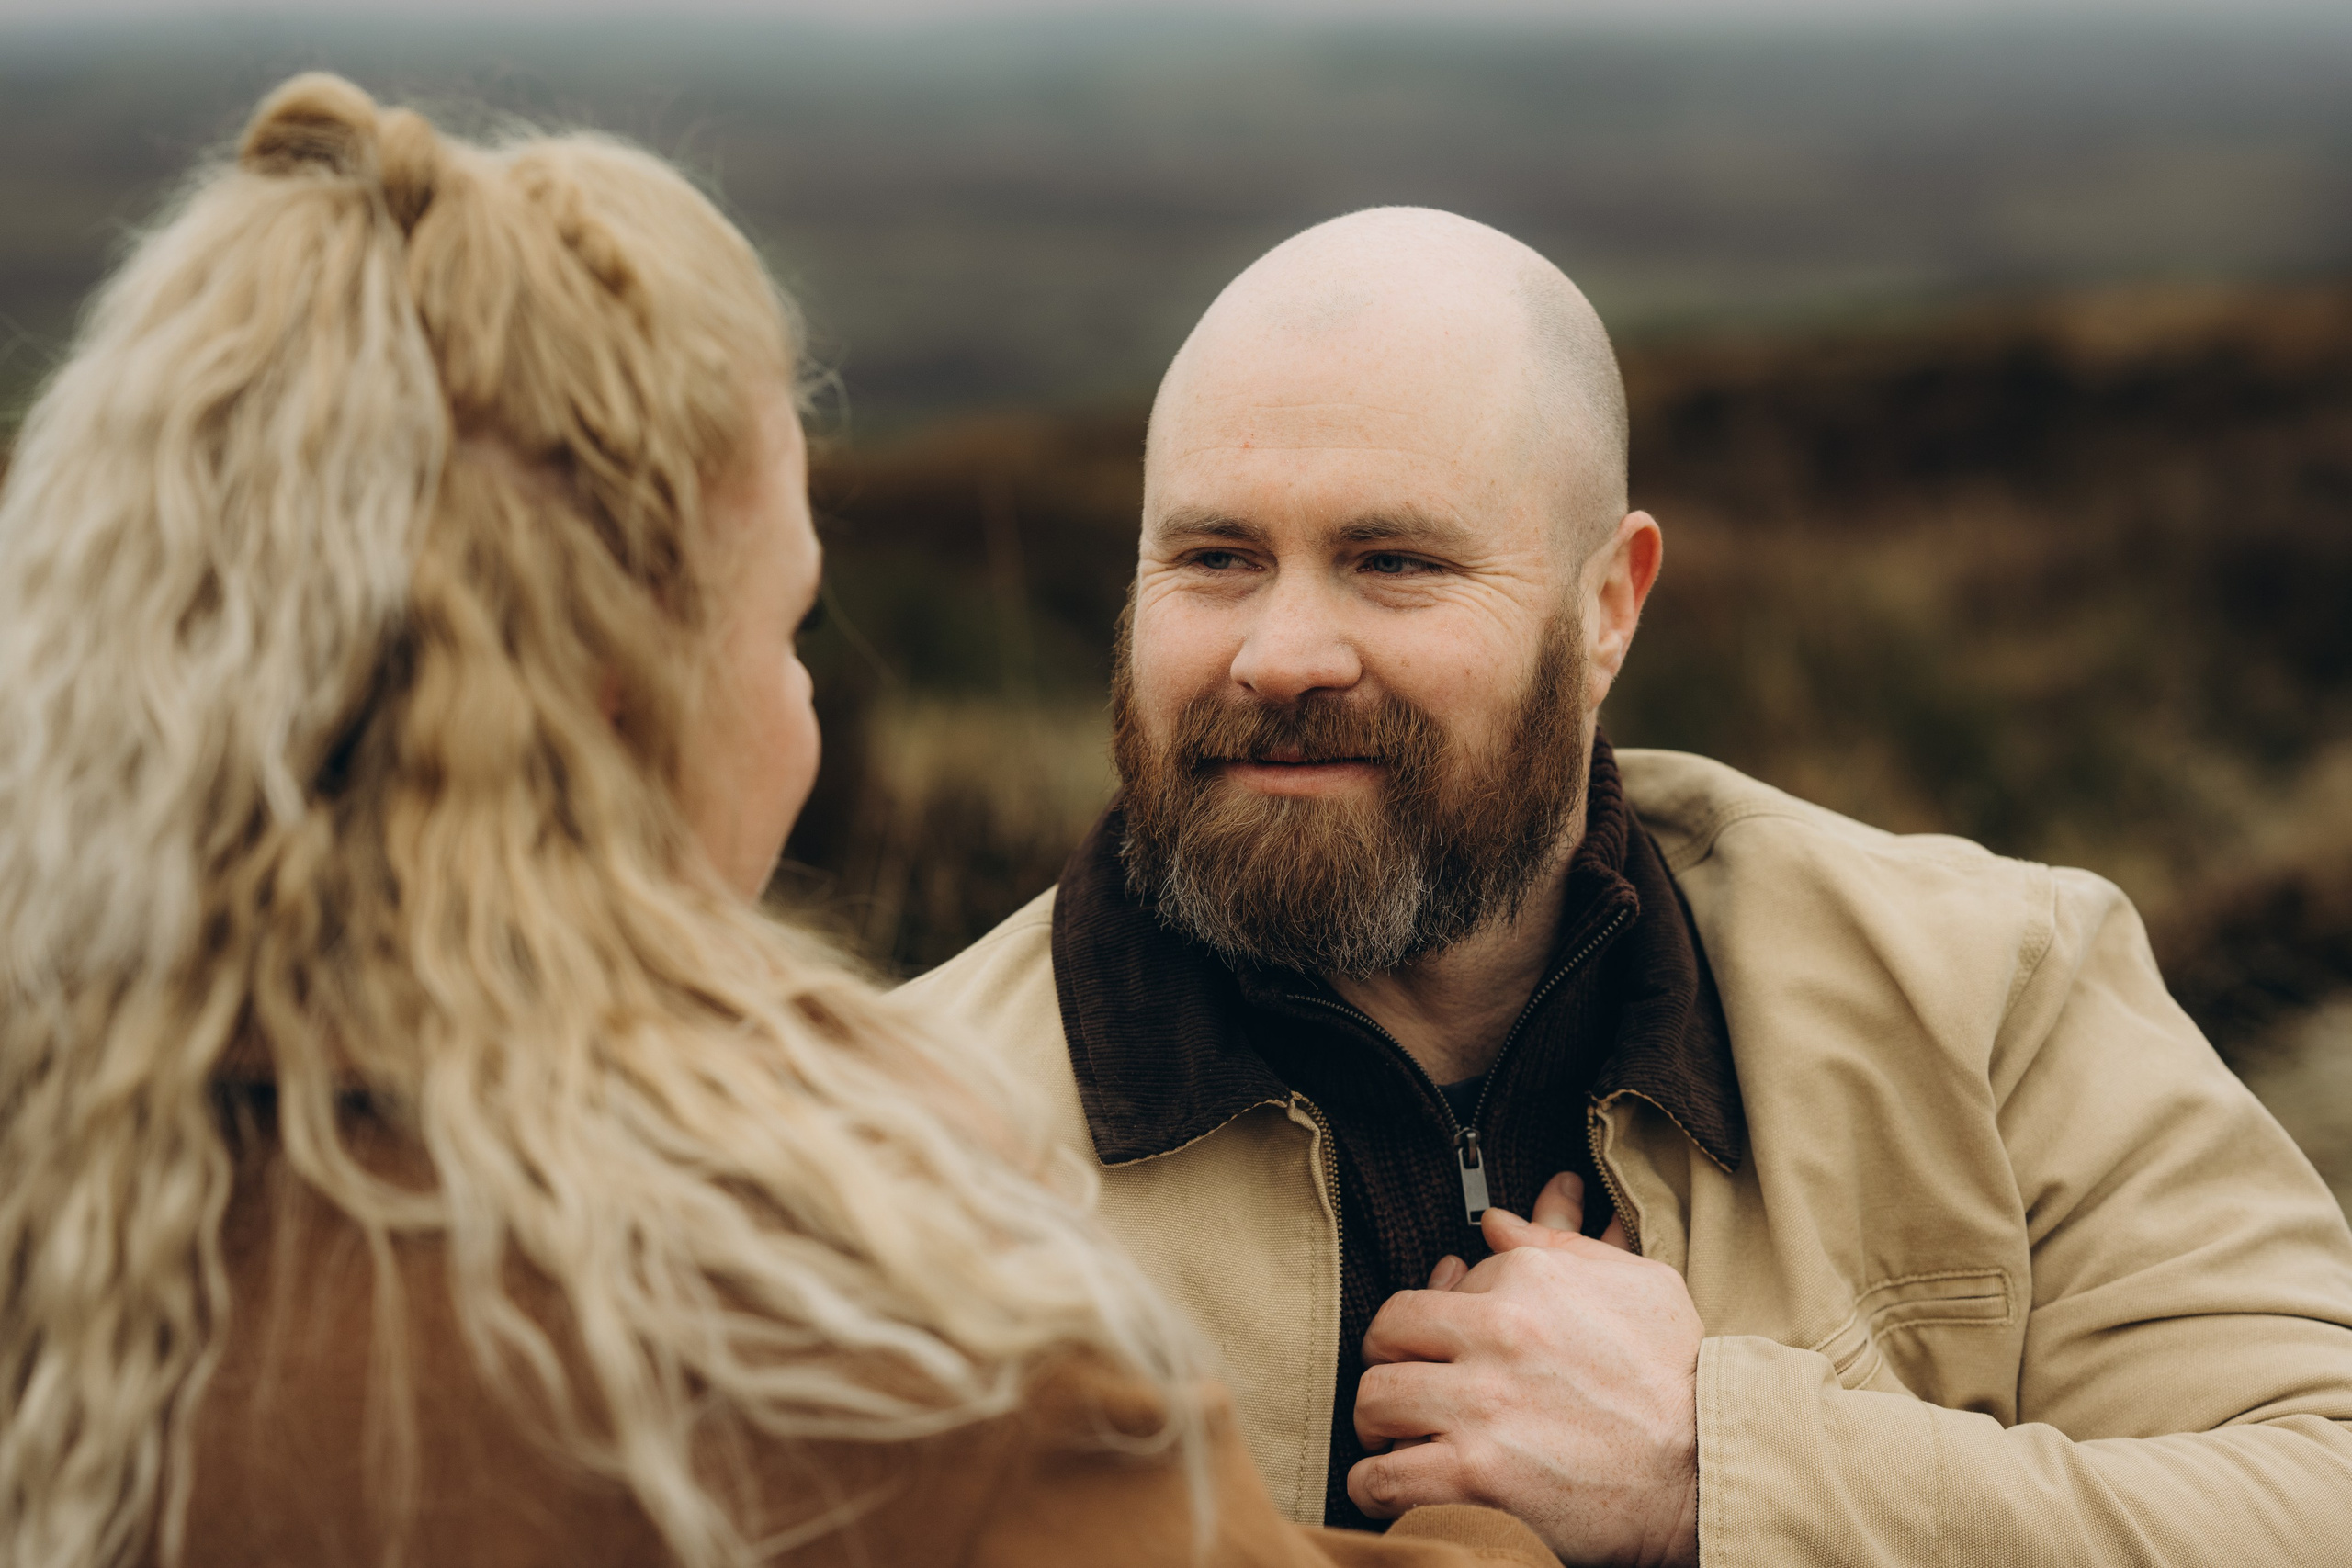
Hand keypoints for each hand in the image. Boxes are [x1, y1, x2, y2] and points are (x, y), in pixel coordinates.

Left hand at [1346, 1172, 1701, 1566]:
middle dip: (1385, 1363)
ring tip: (1391, 1439)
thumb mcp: (1637, 1285)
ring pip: (1375, 1400)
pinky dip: (1374, 1485)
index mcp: (1526, 1282)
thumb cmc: (1681, 1377)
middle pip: (1386, 1336)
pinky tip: (1388, 1486)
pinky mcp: (1474, 1475)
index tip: (1434, 1351)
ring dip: (1376, 1423)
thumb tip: (1495, 1223)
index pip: (1431, 1290)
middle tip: (1398, 1390)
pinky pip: (1384, 1476)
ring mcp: (1480, 1405)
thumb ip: (1558, 1245)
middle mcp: (1495, 1333)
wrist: (1707, 1469)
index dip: (1425, 1325)